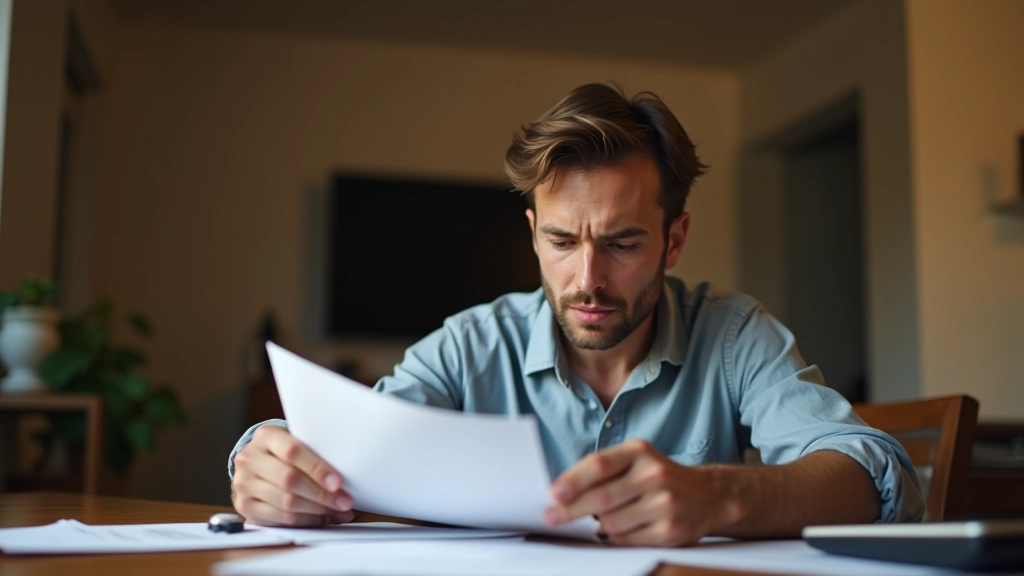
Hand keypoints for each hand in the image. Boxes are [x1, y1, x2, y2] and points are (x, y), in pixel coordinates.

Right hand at [231, 425, 355, 526]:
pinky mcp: (244, 506)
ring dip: (317, 510)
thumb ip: (316, 453)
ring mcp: (244, 483)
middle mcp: (249, 458)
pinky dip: (306, 521)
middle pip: (289, 480)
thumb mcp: (296, 442)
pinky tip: (321, 517)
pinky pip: (281, 519)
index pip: (292, 451)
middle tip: (344, 501)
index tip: (338, 482)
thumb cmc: (284, 452)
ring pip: (286, 502)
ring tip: (337, 510)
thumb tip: (345, 479)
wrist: (255, 463)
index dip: (317, 469)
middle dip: (322, 494)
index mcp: (266, 436)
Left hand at [543, 439, 742, 545]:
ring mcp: (665, 503)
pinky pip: (627, 539)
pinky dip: (615, 537)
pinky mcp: (670, 530)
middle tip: (551, 517)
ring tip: (594, 522)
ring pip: (612, 522)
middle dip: (571, 510)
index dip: (573, 480)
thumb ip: (603, 471)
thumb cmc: (658, 477)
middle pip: (602, 497)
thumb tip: (560, 493)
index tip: (552, 494)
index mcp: (640, 451)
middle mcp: (654, 474)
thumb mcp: (635, 460)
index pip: (599, 464)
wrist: (708, 495)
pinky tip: (617, 530)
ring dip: (596, 526)